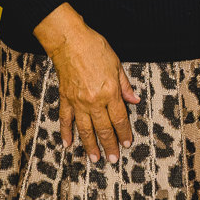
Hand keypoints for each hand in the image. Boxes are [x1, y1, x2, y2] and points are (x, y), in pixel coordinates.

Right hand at [34, 4, 139, 163]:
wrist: (70, 40)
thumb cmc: (95, 47)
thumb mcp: (116, 63)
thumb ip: (124, 85)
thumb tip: (134, 100)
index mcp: (109, 92)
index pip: (119, 118)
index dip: (124, 132)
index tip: (128, 143)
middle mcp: (94, 101)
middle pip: (104, 128)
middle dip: (110, 145)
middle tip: (114, 159)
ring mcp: (78, 101)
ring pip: (85, 129)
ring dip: (90, 146)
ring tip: (95, 159)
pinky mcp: (65, 98)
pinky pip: (66, 120)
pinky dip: (66, 132)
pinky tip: (68, 144)